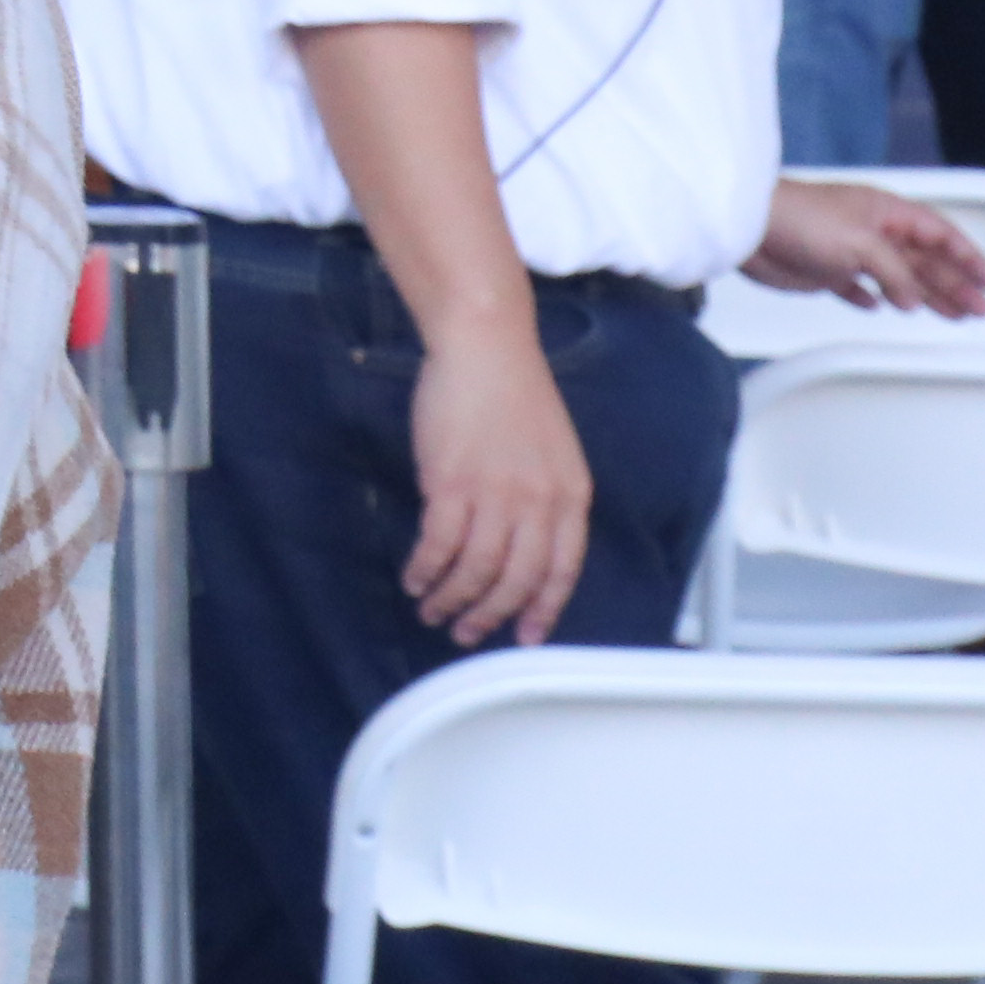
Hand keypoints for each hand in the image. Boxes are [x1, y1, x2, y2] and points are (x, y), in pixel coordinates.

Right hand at [402, 334, 590, 648]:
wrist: (485, 346)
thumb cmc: (512, 392)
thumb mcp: (551, 451)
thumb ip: (544, 499)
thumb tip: (520, 547)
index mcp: (570, 495)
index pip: (562, 570)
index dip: (542, 610)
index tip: (525, 637)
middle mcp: (539, 502)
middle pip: (517, 580)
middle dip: (490, 616)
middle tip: (466, 632)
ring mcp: (495, 494)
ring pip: (476, 570)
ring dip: (452, 599)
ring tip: (432, 610)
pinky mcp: (451, 483)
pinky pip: (439, 545)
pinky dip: (425, 569)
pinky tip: (414, 577)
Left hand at [746, 178, 984, 322]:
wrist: (747, 228)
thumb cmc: (798, 217)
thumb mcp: (860, 243)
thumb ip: (894, 273)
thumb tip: (912, 300)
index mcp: (888, 214)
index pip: (942, 235)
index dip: (971, 259)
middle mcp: (873, 231)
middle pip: (926, 261)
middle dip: (956, 285)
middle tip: (982, 309)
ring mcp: (850, 252)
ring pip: (900, 278)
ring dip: (926, 296)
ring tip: (953, 315)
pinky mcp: (824, 272)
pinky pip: (858, 287)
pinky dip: (873, 298)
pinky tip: (883, 308)